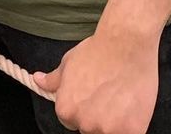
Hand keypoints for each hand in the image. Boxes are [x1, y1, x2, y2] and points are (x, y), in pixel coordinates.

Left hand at [33, 29, 159, 133]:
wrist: (127, 45)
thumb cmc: (98, 52)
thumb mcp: (69, 62)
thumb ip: (54, 79)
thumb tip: (38, 80)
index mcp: (66, 109)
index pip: (70, 121)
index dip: (82, 109)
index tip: (92, 97)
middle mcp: (84, 123)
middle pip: (88, 129)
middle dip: (97, 117)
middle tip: (107, 96)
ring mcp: (107, 130)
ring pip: (107, 133)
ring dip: (114, 123)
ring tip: (120, 100)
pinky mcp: (131, 132)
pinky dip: (131, 126)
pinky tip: (132, 108)